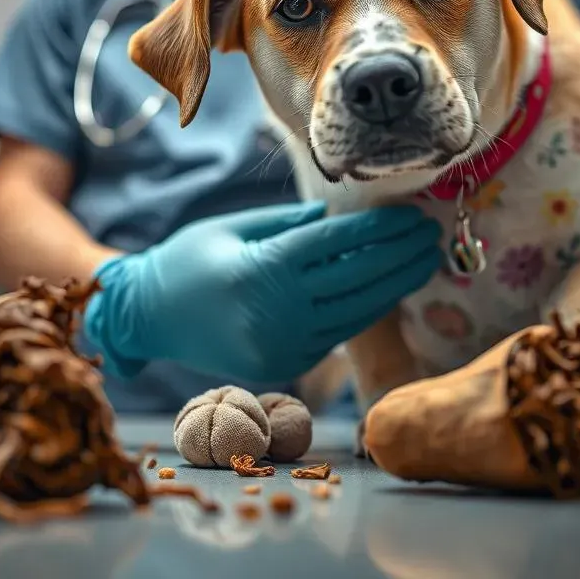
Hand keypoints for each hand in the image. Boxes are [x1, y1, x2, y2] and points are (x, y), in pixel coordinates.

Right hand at [81, 201, 440, 384]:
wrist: (148, 317)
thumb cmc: (188, 259)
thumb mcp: (234, 226)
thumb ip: (290, 223)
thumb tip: (340, 219)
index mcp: (262, 269)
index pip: (338, 244)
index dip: (380, 228)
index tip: (411, 215)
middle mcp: (278, 312)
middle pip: (358, 279)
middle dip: (401, 256)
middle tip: (432, 235)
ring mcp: (284, 345)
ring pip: (357, 312)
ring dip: (396, 286)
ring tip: (423, 261)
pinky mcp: (287, 365)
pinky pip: (339, 333)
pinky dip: (368, 310)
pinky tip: (389, 288)